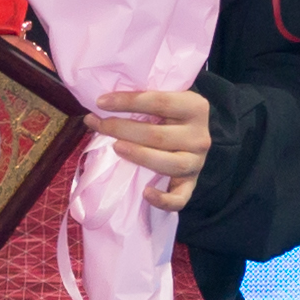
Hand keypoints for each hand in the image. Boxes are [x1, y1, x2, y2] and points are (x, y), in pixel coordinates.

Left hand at [90, 88, 213, 212]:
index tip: (100, 103)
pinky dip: (164, 200)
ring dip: (140, 156)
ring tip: (116, 148)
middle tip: (99, 125)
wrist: (191, 136)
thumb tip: (102, 103)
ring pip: (170, 164)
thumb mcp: (165, 101)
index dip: (127, 102)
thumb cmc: (170, 116)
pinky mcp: (191, 184)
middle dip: (122, 129)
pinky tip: (146, 194)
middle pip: (158, 135)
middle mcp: (200, 136)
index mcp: (195, 107)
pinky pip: (180, 198)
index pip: (159, 102)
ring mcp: (196, 162)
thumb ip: (144, 99)